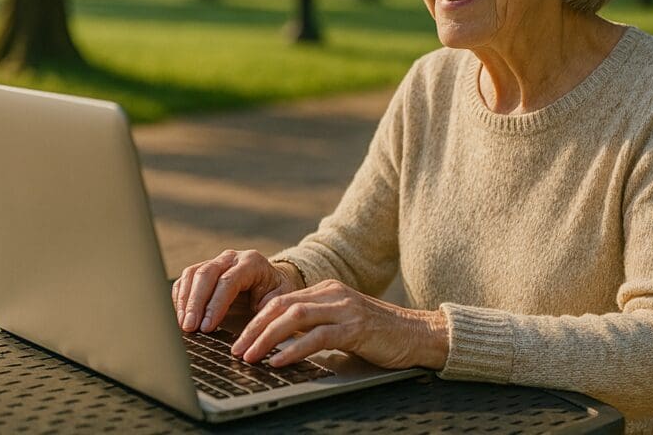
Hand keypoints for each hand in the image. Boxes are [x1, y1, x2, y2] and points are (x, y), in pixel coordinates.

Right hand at [172, 249, 300, 332]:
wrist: (271, 282)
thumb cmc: (275, 294)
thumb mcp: (280, 301)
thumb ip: (267, 311)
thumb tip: (253, 331)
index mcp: (252, 263)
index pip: (228, 281)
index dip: (215, 304)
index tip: (207, 327)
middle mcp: (231, 258)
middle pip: (206, 274)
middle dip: (195, 303)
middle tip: (189, 328)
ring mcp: (215, 261)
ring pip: (192, 274)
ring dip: (184, 301)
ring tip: (183, 325)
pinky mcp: (203, 270)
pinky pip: (185, 280)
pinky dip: (180, 298)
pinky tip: (181, 317)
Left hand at [230, 279, 447, 370]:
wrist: (417, 334)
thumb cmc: (378, 334)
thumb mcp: (341, 323)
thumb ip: (315, 325)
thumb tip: (278, 343)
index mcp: (326, 290)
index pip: (280, 300)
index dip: (255, 320)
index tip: (238, 339)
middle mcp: (333, 294)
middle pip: (281, 306)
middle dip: (253, 329)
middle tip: (235, 349)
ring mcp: (344, 308)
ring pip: (294, 318)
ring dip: (266, 338)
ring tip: (249, 356)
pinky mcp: (355, 327)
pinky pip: (317, 336)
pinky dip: (293, 349)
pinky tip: (278, 361)